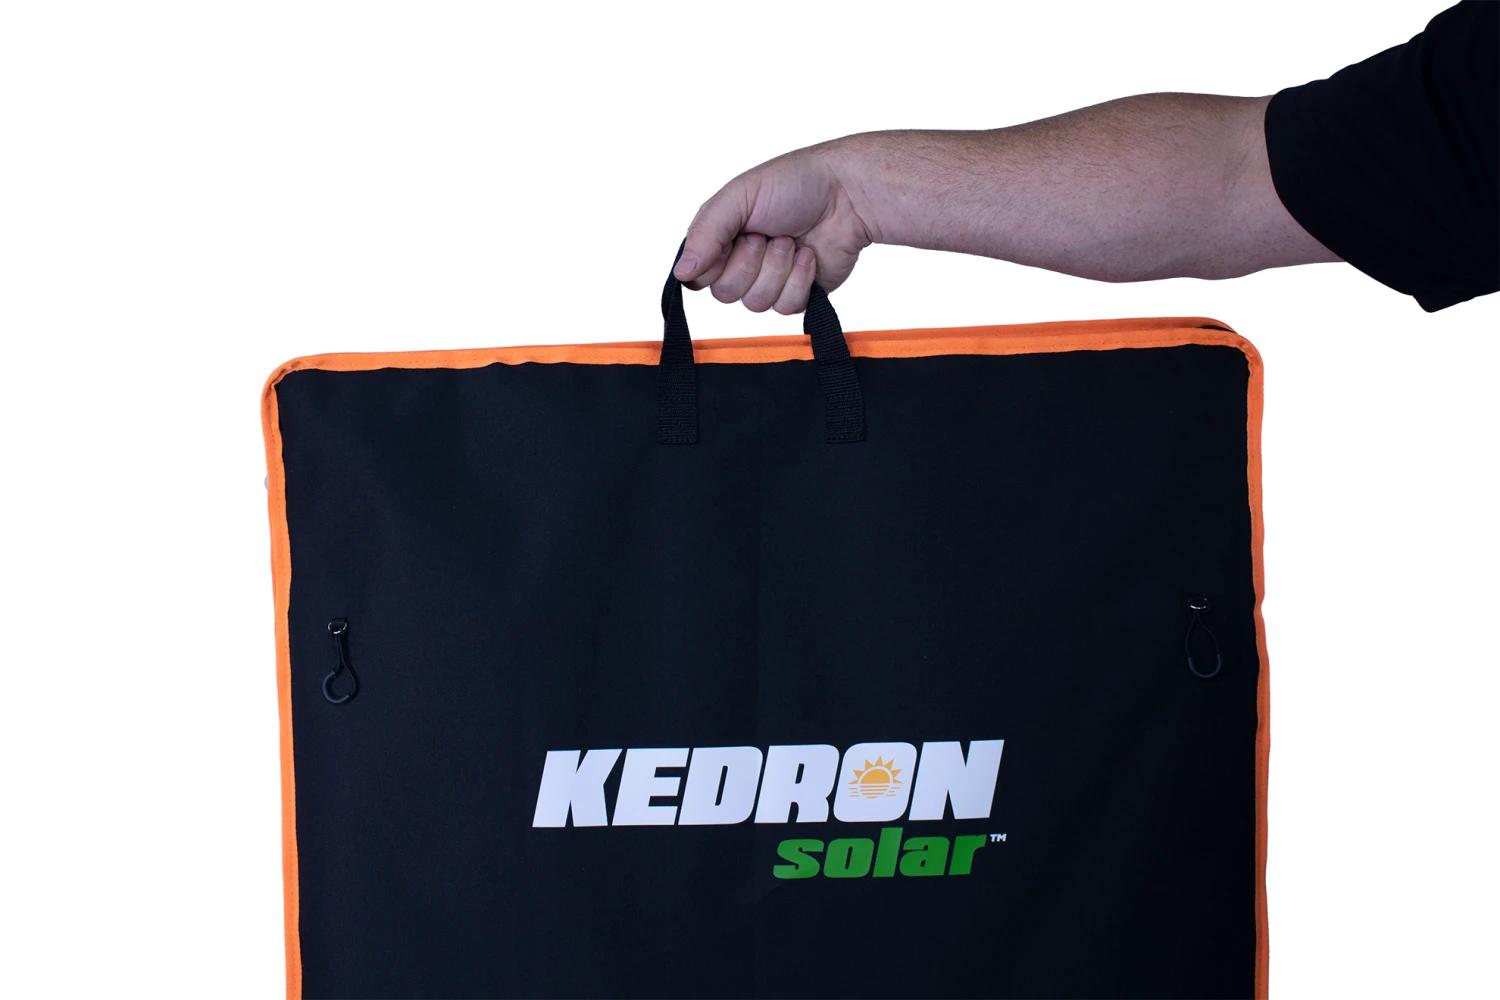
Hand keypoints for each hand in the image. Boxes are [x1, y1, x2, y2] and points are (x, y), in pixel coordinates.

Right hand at [671, 141, 875, 315]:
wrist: (847, 195)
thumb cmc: (794, 185)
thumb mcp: (739, 198)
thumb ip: (705, 234)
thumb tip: (682, 271)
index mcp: (722, 239)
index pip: (697, 276)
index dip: (713, 264)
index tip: (733, 239)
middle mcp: (742, 263)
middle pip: (725, 293)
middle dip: (750, 262)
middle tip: (768, 234)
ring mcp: (770, 281)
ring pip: (756, 303)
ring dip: (778, 268)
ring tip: (792, 240)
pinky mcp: (798, 295)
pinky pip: (787, 308)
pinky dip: (800, 279)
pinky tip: (808, 255)